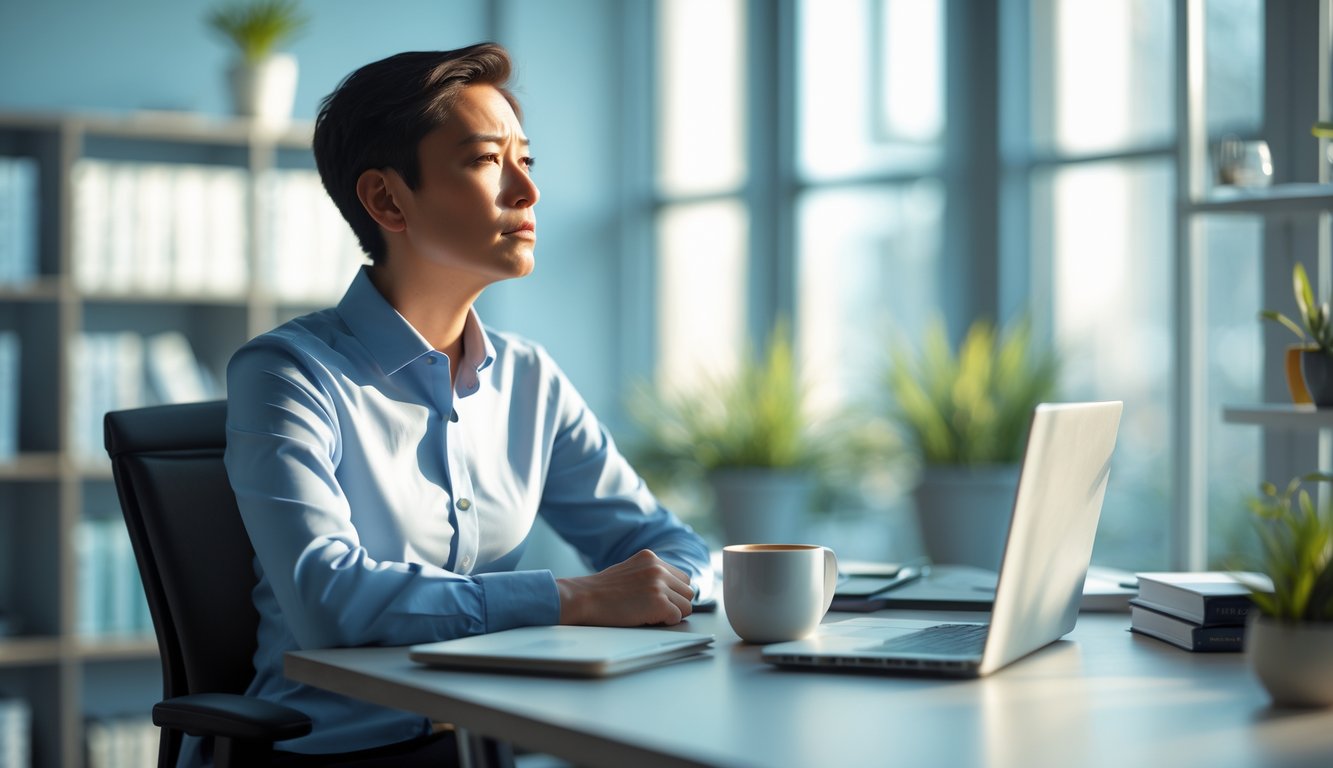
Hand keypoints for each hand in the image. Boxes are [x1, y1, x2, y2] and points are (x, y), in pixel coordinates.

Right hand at [556, 550, 693, 625]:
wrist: (583, 598)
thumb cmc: (601, 591)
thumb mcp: (629, 571)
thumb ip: (650, 574)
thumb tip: (672, 589)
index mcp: (651, 557)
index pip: (681, 577)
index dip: (672, 592)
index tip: (658, 600)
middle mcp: (658, 568)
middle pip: (688, 591)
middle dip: (675, 603)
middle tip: (654, 609)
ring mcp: (659, 585)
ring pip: (687, 605)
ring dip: (672, 613)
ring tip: (648, 613)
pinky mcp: (658, 603)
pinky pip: (677, 617)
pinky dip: (665, 622)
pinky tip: (646, 619)